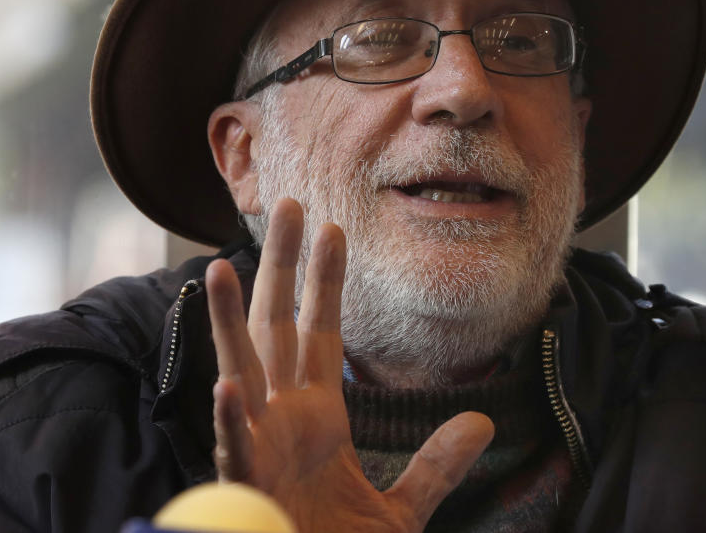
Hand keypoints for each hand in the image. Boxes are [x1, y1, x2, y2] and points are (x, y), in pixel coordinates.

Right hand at [206, 198, 494, 532]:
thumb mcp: (403, 509)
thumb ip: (437, 463)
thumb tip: (483, 421)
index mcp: (319, 416)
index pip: (322, 330)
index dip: (326, 280)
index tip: (335, 228)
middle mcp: (284, 418)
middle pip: (278, 326)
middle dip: (280, 266)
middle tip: (287, 204)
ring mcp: (262, 449)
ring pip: (242, 370)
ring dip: (230, 322)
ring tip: (222, 269)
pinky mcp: (249, 487)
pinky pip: (237, 448)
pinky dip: (233, 418)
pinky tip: (230, 384)